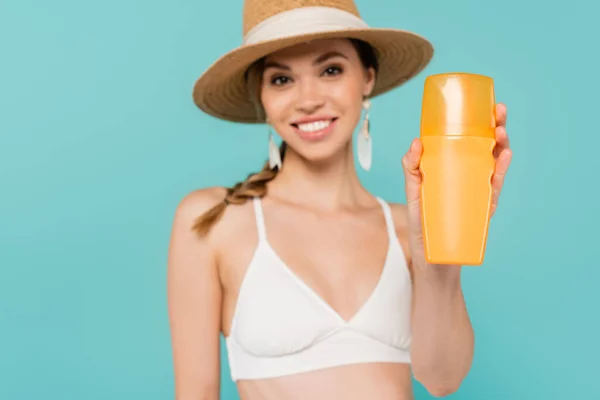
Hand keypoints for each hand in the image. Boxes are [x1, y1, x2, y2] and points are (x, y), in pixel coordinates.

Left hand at [401, 103, 512, 267]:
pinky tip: (504, 157)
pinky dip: (500, 172)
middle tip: (499, 112)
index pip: (470, 142)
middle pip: (488, 149)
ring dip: (502, 146)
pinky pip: (494, 188)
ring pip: (496, 165)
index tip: (485, 105)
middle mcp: (471, 178)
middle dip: (496, 128)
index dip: (479, 123)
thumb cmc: (424, 224)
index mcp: (455, 170)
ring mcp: (478, 193)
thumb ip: (412, 168)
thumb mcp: (414, 192)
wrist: (432, 259)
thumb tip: (416, 142)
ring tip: (501, 131)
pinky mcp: (482, 210)